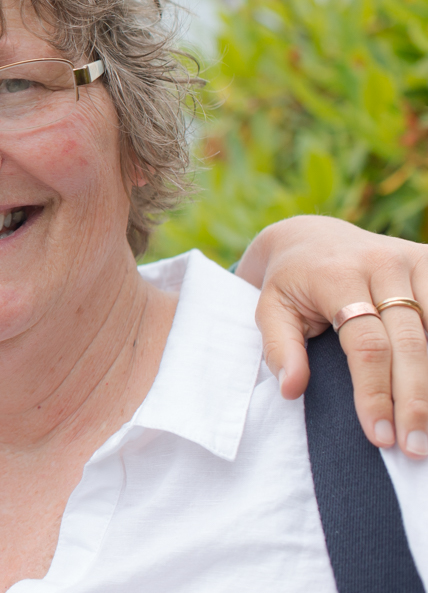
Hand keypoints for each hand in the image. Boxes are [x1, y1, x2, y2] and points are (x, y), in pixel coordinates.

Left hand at [238, 215, 427, 456]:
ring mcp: (414, 261)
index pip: (365, 345)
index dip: (375, 393)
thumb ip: (279, 347)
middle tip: (414, 446)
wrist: (312, 237)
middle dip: (415, 399)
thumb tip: (291, 389)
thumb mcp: (269, 309)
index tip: (379, 436)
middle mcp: (382, 265)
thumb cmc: (291, 283)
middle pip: (412, 343)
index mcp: (337, 276)